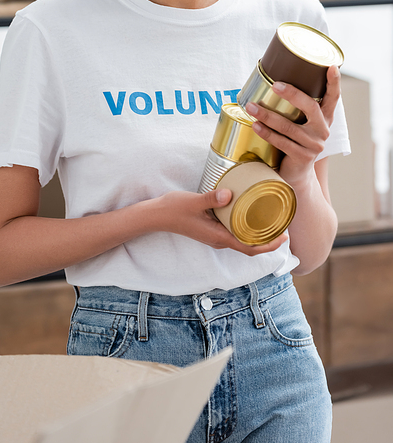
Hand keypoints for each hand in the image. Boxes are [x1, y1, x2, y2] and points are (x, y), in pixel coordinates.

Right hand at [155, 187, 286, 254]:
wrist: (157, 216)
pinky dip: (246, 227)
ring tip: (272, 219)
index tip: (284, 237)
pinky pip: (234, 232)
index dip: (269, 245)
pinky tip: (250, 214)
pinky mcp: (212, 229)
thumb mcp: (194, 202)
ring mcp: (215, 236)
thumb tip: (230, 194)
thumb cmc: (175, 210)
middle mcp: (219, 240)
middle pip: (250, 246)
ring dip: (259, 234)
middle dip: (269, 239)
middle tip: (284, 225)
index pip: (250, 248)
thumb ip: (212, 198)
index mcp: (218, 237)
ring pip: (243, 239)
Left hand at [244, 65, 340, 187]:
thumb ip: (294, 108)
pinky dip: (266, 133)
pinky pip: (282, 142)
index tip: (331, 66)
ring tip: (251, 107)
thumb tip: (268, 82)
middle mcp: (323, 130)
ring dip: (268, 115)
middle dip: (292, 94)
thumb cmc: (294, 142)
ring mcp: (314, 145)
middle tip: (274, 85)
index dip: (334, 82)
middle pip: (311, 107)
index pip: (333, 98)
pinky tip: (255, 125)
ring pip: (289, 127)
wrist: (296, 175)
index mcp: (324, 118)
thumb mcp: (299, 124)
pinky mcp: (302, 157)